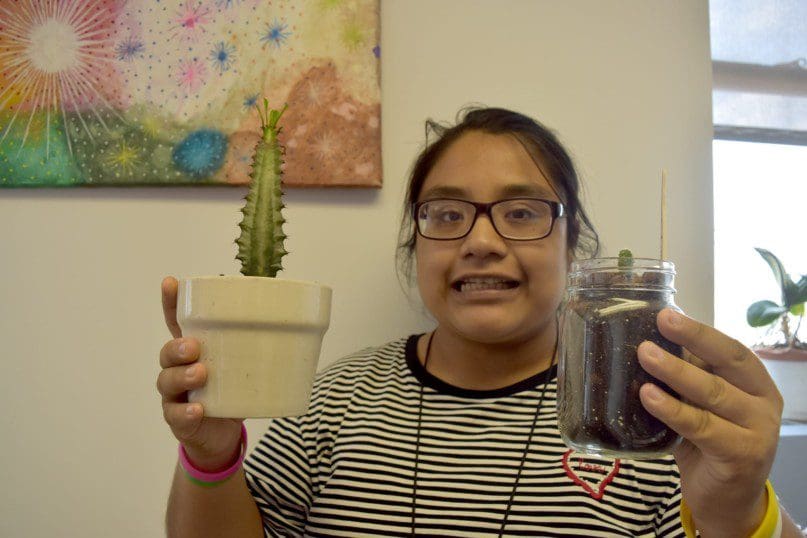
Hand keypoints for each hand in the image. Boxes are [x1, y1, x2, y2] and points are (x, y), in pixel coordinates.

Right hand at [157, 276, 243, 470]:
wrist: (223, 436)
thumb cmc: (233, 392)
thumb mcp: (245, 365)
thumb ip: (260, 346)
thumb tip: (300, 323)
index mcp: (194, 350)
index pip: (177, 323)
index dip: (171, 303)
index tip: (170, 282)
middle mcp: (179, 369)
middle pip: (167, 352)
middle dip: (178, 346)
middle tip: (195, 346)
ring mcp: (176, 395)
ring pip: (167, 381)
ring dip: (182, 375)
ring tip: (201, 373)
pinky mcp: (180, 420)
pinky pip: (176, 415)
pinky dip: (186, 412)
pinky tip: (198, 409)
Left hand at [636, 308, 782, 537]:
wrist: (727, 501)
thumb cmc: (709, 445)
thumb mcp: (701, 406)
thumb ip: (686, 380)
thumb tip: (646, 341)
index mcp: (756, 384)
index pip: (731, 350)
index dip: (700, 331)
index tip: (668, 314)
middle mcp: (763, 404)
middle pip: (727, 364)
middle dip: (693, 339)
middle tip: (660, 322)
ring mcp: (757, 431)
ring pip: (713, 393)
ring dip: (675, 372)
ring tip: (644, 355)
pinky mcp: (741, 456)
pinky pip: (702, 427)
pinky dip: (673, 410)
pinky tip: (649, 396)